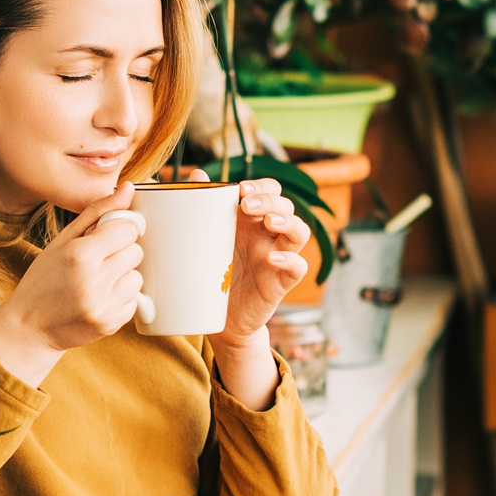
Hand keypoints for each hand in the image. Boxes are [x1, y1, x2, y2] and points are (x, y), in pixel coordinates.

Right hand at [0, 183, 144, 385]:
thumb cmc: (43, 279)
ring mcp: (104, 306)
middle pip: (136, 252)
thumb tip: (130, 188)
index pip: (127, 230)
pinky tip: (98, 298)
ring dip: (122, 276)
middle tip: (98, 261)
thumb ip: (98, 212)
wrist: (28, 328)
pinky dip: (120, 297)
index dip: (117, 231)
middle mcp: (94, 281)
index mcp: (80, 255)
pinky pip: (134, 299)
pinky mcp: (112, 324)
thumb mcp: (63, 240)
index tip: (105, 237)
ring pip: (137, 277)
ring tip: (96, 282)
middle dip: (120, 252)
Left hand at [213, 176, 311, 343]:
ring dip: (288, 221)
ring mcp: (278, 257)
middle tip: (247, 205)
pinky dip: (290, 259)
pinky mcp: (281, 282)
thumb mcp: (205, 242)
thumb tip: (195, 175)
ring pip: (300, 231)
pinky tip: (273, 258)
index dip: (263, 186)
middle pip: (286, 206)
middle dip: (270, 200)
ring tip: (269, 222)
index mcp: (252, 221)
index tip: (240, 189)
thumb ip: (202, 209)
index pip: (271, 191)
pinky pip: (299, 267)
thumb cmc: (214, 275)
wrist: (219, 319)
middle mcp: (268, 236)